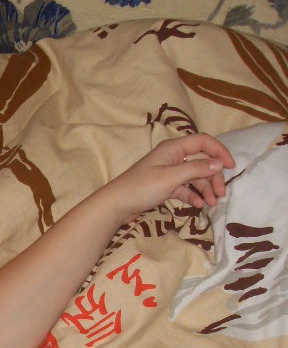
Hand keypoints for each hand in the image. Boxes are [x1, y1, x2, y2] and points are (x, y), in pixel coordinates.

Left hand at [108, 132, 235, 220]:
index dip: (219, 152)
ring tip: (211, 204)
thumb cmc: (141, 188)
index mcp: (174, 148)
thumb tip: (218, 163)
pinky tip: (198, 205)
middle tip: (221, 194)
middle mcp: (172, 157)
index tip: (231, 166)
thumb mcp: (171, 177)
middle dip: (213, 177)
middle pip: (201, 162)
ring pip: (193, 177)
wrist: (116, 205)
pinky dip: (192, 195)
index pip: (203, 142)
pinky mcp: (163, 187)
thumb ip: (196, 169)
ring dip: (204, 189)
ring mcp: (168, 173)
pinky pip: (184, 188)